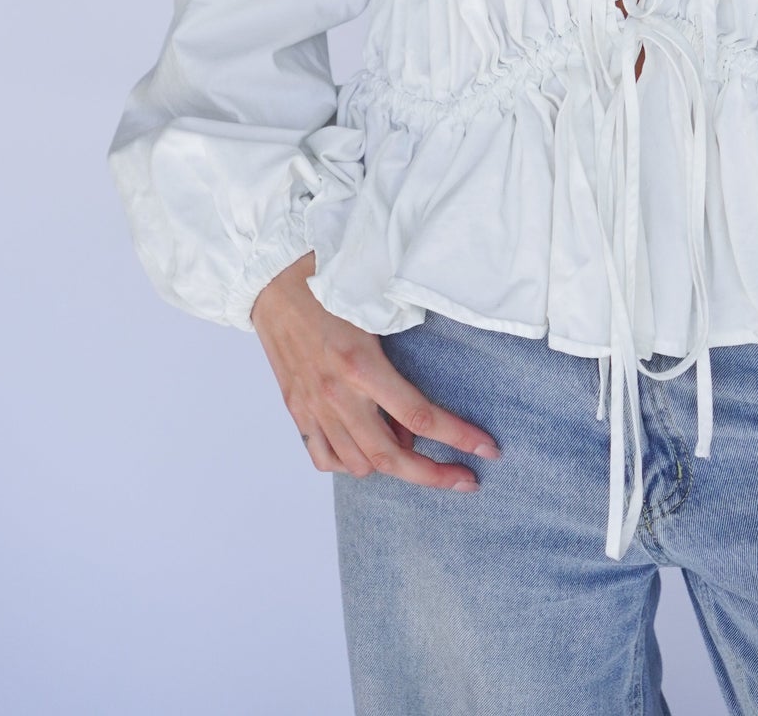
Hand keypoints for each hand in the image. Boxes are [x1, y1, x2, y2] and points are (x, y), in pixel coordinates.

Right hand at [249, 253, 501, 492]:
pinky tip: (368, 448)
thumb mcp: (375, 299)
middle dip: (435, 475)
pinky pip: (324, 457)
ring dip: (392, 466)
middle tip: (467, 481)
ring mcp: (312, 407)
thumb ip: (404, 340)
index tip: (487, 450)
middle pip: (391, 456)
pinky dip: (350, 463)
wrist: (269, 278)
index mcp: (360, 363)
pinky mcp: (296, 410)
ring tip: (414, 447)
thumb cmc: (328, 277)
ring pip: (358, 465)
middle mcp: (335, 394)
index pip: (419, 415)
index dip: (458, 437)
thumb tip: (417, 395)